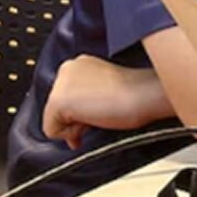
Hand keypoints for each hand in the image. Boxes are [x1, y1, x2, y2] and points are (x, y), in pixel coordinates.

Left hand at [42, 55, 167, 148]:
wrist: (144, 93)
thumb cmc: (137, 92)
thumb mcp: (106, 87)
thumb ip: (88, 95)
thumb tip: (76, 119)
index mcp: (80, 62)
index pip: (66, 96)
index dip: (80, 110)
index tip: (97, 110)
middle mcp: (66, 68)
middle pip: (55, 109)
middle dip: (74, 118)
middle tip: (100, 115)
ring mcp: (60, 84)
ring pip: (53, 120)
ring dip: (75, 126)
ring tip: (100, 116)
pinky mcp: (57, 101)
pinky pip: (52, 131)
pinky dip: (70, 134)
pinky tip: (93, 120)